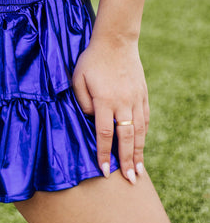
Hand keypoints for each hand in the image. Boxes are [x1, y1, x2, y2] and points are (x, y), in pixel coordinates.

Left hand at [72, 35, 149, 184]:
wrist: (115, 41)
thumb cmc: (92, 60)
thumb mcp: (78, 78)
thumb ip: (82, 101)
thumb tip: (91, 120)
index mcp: (104, 100)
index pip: (105, 134)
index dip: (104, 154)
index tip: (104, 171)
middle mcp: (123, 103)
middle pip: (126, 138)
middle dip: (127, 161)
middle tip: (130, 181)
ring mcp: (135, 99)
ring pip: (139, 131)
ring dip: (139, 152)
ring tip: (139, 171)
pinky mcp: (142, 94)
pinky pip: (145, 118)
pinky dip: (144, 134)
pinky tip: (141, 145)